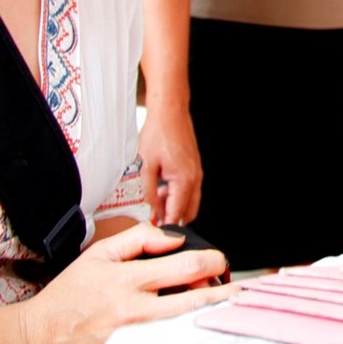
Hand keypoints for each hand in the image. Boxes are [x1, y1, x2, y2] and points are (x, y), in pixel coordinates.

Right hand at [17, 223, 235, 343]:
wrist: (38, 337)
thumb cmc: (69, 295)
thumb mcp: (100, 254)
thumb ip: (140, 239)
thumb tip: (175, 238)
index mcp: (130, 280)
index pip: (188, 266)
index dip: (213, 261)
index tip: (219, 261)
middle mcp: (136, 311)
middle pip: (197, 300)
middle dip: (223, 293)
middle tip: (235, 290)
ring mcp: (135, 339)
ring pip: (187, 325)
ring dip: (208, 315)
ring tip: (221, 307)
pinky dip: (186, 336)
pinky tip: (194, 329)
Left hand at [138, 104, 202, 224]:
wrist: (170, 112)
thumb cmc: (159, 133)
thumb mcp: (146, 167)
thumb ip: (149, 193)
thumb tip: (152, 211)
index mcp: (184, 180)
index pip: (177, 214)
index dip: (164, 226)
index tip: (153, 231)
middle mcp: (195, 178)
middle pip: (189, 212)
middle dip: (172, 218)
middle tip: (154, 216)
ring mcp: (196, 172)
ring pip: (190, 201)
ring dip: (174, 205)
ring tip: (155, 198)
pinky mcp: (194, 167)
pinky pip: (189, 188)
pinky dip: (177, 194)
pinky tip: (161, 186)